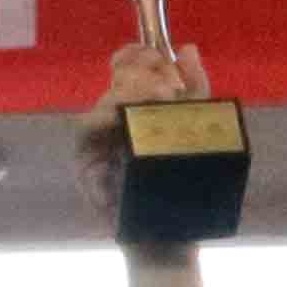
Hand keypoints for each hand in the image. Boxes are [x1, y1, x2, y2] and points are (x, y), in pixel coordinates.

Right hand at [76, 38, 215, 231]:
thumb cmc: (184, 185)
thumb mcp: (199, 128)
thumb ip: (195, 88)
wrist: (172, 236)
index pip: (125, 66)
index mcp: (136, 106)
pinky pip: (88, 141)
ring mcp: (97, 145)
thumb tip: (186, 50)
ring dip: (126, 99)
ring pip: (100, 107)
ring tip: (157, 105)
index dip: (138, 55)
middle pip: (115, 81)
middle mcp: (112, 120)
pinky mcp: (87, 170)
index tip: (160, 60)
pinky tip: (122, 129)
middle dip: (143, 78)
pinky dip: (105, 131)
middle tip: (169, 93)